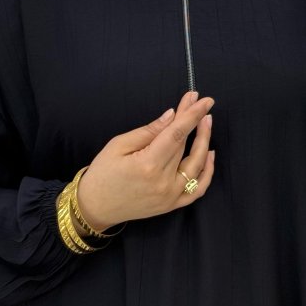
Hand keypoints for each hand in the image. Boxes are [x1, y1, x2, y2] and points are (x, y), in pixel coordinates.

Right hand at [75, 91, 215, 229]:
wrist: (95, 206)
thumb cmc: (103, 173)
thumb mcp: (118, 145)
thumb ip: (148, 131)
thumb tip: (171, 115)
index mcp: (147, 164)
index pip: (177, 134)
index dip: (192, 114)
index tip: (204, 100)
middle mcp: (163, 182)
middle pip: (185, 145)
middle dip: (193, 120)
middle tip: (197, 101)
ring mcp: (170, 195)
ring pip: (197, 164)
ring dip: (205, 141)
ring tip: (206, 122)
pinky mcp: (172, 204)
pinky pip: (198, 189)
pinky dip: (208, 172)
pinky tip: (210, 154)